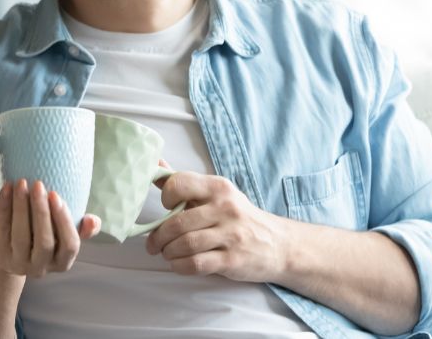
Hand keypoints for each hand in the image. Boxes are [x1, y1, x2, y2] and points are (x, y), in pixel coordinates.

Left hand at [0, 179, 99, 277]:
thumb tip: (92, 220)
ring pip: (21, 235)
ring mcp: (18, 264)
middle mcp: (40, 268)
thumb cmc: (40, 235)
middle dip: (42, 211)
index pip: (70, 246)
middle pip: (45, 242)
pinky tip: (6, 187)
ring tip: (22, 183)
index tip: (57, 195)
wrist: (5, 247)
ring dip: (21, 206)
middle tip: (38, 185)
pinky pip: (2, 228)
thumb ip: (81, 228)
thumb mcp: (62, 234)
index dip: (65, 221)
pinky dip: (4, 206)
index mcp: (62, 263)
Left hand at [145, 171, 288, 282]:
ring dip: (168, 252)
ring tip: (166, 253)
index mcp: (218, 187)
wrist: (278, 244)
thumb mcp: (216, 194)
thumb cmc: (237, 217)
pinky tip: (179, 263)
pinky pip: (196, 264)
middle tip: (154, 243)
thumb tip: (154, 165)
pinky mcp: (232, 259)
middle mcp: (225, 208)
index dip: (165, 197)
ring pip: (185, 244)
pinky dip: (180, 266)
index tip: (165, 208)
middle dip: (159, 236)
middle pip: (177, 222)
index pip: (179, 184)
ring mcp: (231, 234)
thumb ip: (183, 183)